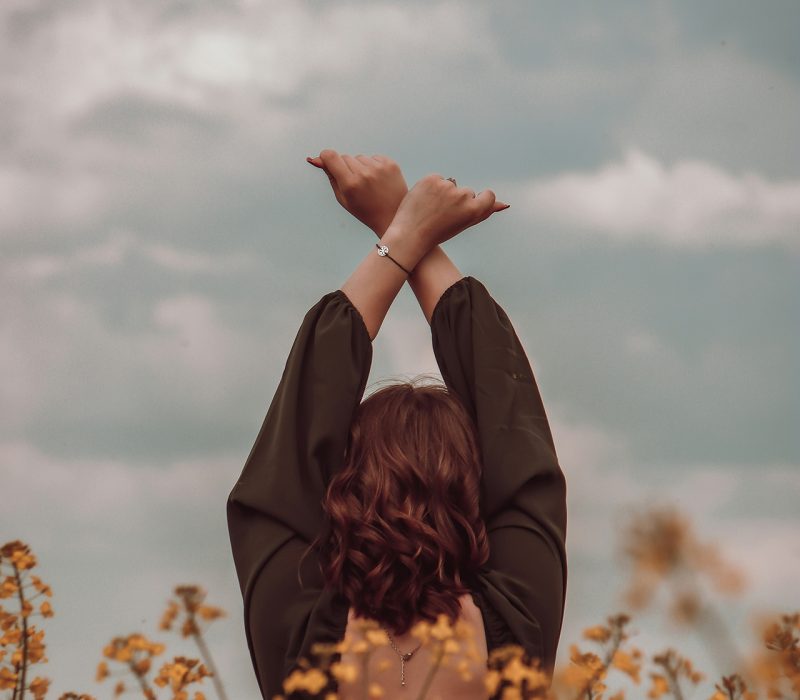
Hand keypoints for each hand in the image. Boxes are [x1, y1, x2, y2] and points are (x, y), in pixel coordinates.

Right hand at [306, 149, 407, 234]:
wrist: (394, 217)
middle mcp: (364, 173)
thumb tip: (319, 159)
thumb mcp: (344, 200)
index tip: (325, 159)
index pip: (331, 157)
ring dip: (360, 167)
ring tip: (368, 184)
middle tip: (355, 183)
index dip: (325, 156)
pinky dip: (373, 166)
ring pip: (360, 157)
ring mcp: (379, 168)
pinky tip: (378, 180)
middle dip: (345, 167)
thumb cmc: (366, 212)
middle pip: (345, 157)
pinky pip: (374, 158)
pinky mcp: (390, 164)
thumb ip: (331, 178)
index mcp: (350, 184)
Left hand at [386, 173, 508, 252]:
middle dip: (456, 200)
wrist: (409, 234)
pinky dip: (431, 187)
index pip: (488, 196)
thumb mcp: (464, 224)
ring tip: (430, 208)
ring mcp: (447, 186)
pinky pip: (437, 179)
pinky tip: (424, 200)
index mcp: (473, 210)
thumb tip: (505, 204)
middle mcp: (462, 196)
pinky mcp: (432, 179)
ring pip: (451, 185)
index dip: (479, 201)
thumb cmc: (438, 233)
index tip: (467, 207)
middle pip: (466, 192)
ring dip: (443, 192)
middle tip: (441, 215)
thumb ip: (484, 212)